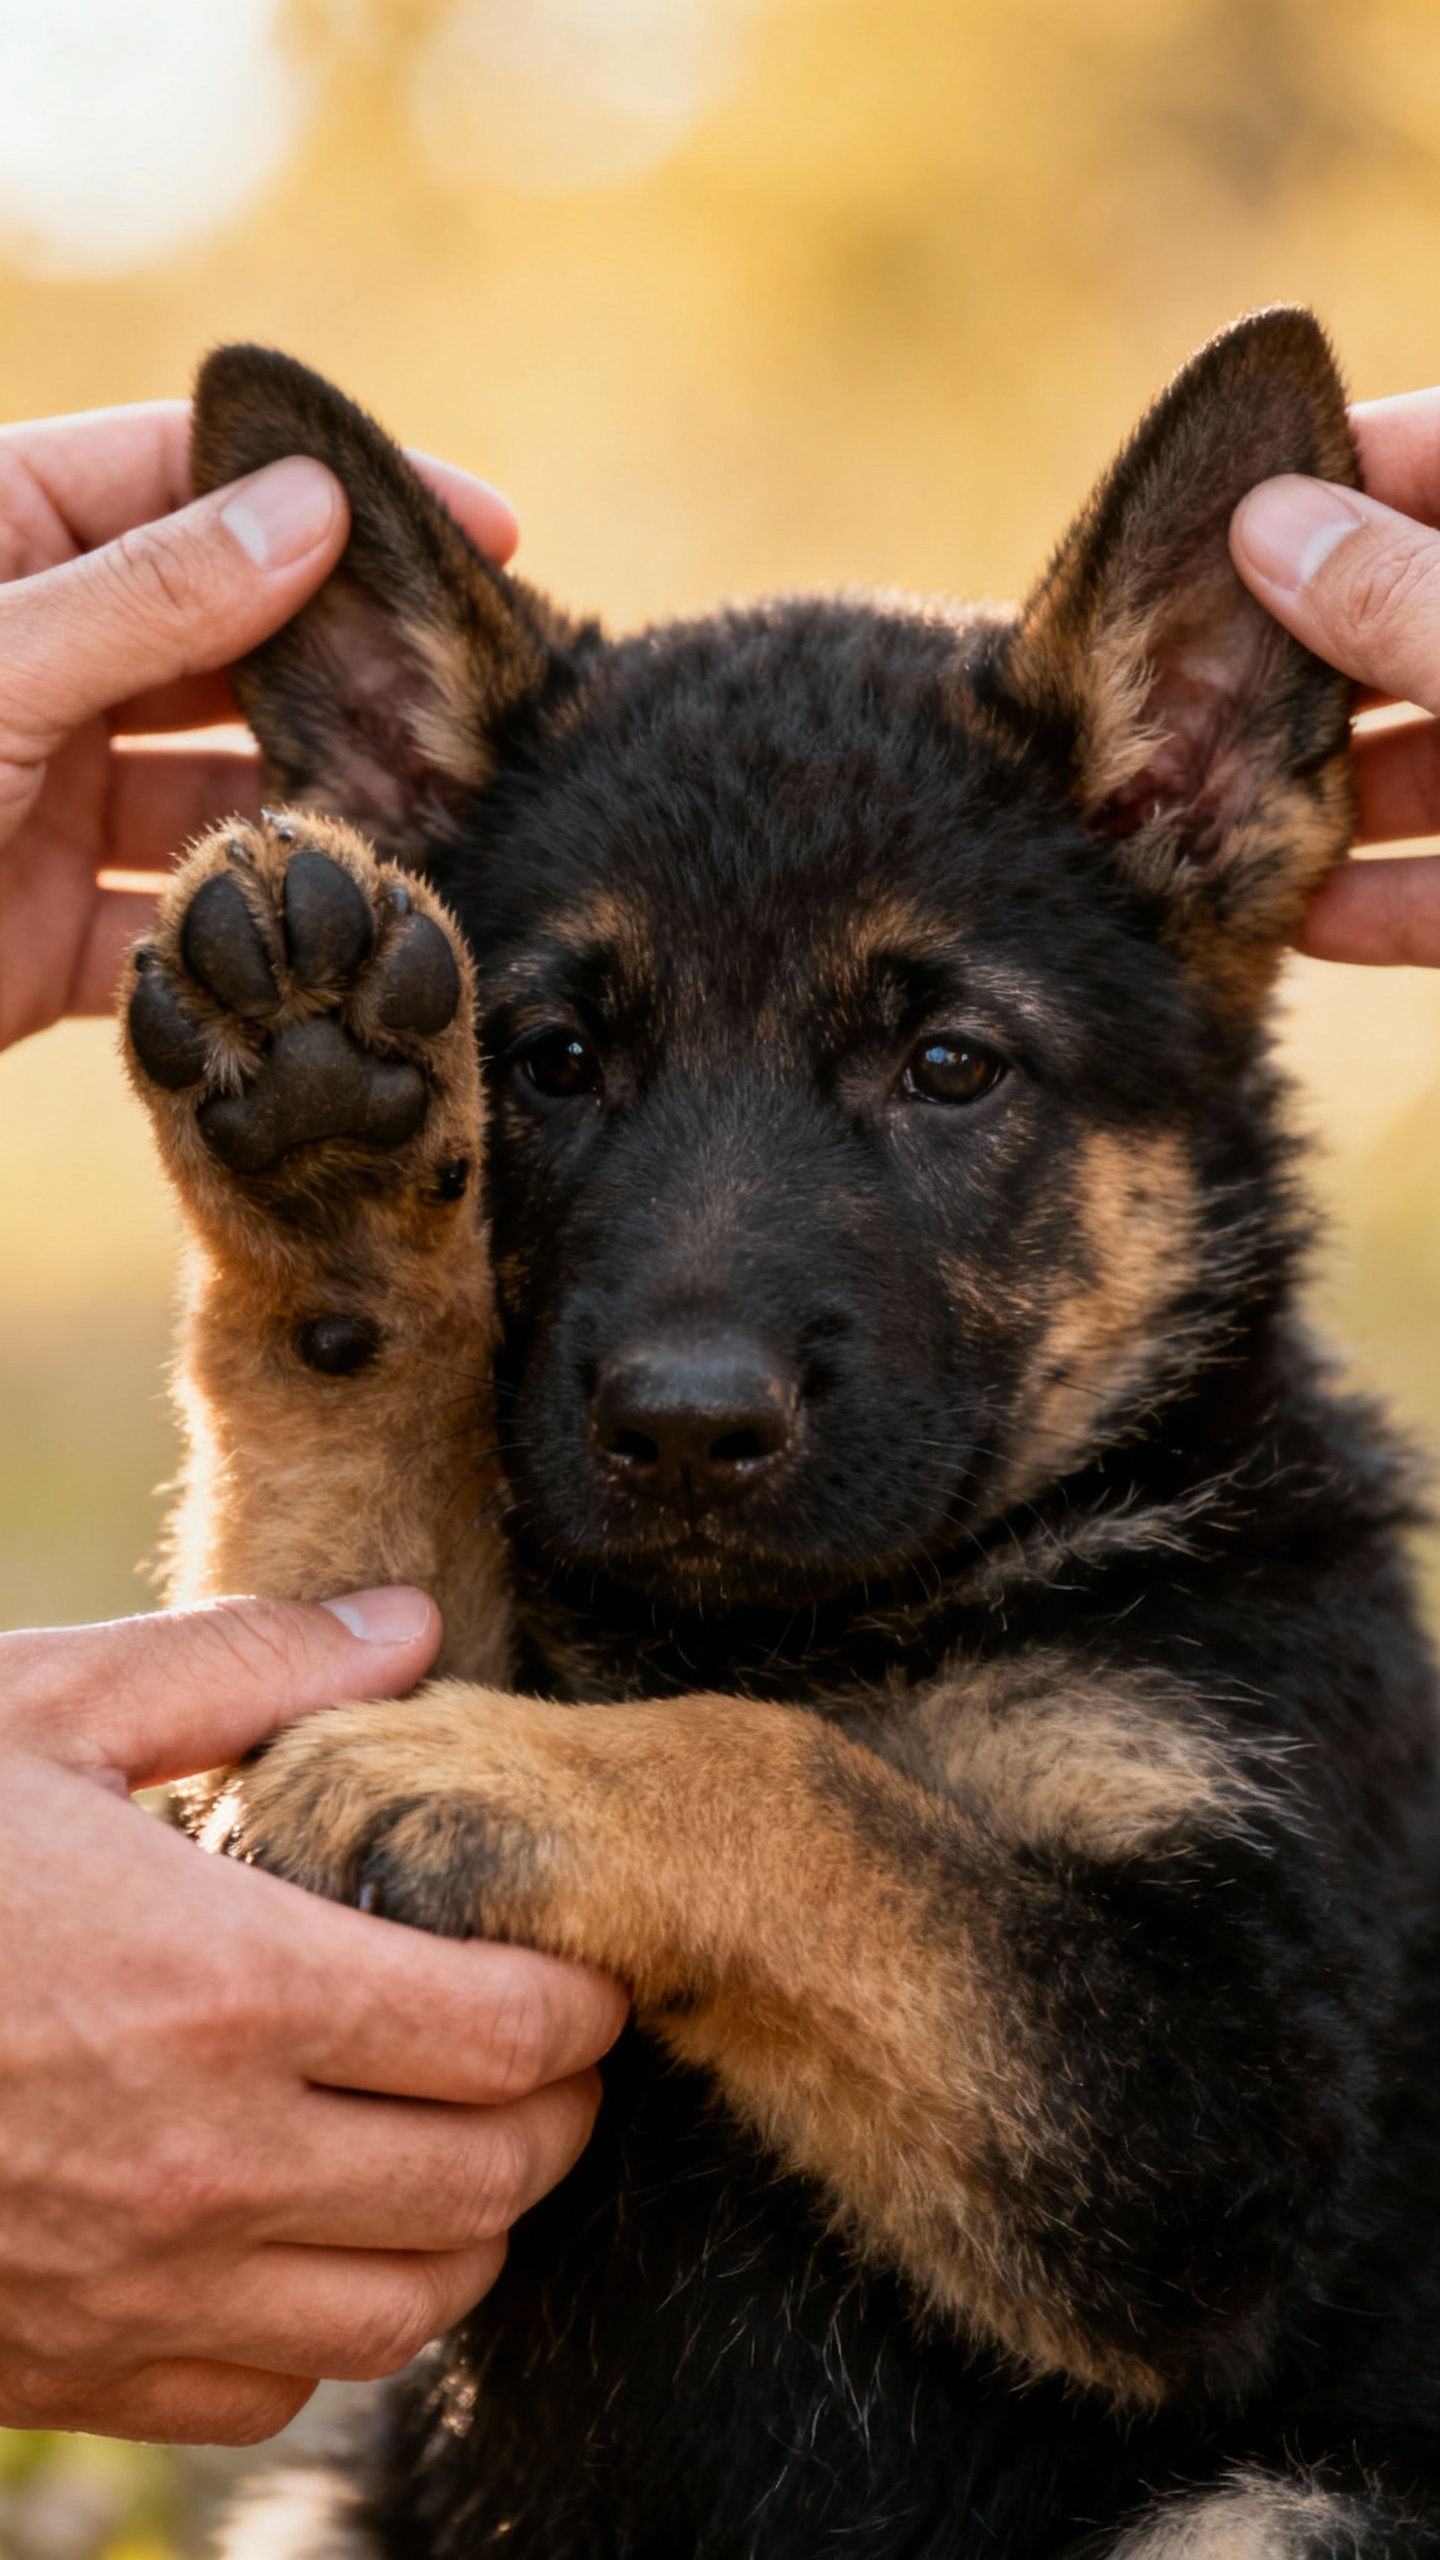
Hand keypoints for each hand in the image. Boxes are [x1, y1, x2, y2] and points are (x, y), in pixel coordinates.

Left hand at [0, 402, 516, 1049]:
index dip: (338, 498)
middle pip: (228, 643)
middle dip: (349, 676)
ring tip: (440, 837)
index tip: (487, 530)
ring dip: (316, 819)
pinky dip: (252, 937)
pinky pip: (180, 927)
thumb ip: (146, 594)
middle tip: (497, 709)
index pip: (193, 484)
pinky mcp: (44, 939)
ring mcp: (38, 800)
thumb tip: (311, 506)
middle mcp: (31, 662)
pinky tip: (341, 944)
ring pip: (220, 792)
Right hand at [0, 1592, 625, 2443]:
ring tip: (450, 2134)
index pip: (511, 2033)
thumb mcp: (40, 1712)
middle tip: (541, 2044)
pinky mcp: (69, 2359)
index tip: (577, 1961)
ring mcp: (138, 2282)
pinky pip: (274, 2384)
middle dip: (553, 2110)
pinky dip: (331, 2317)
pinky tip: (307, 2226)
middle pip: (492, 2180)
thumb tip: (410, 1628)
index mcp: (231, 1985)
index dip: (581, 1998)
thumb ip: (244, 1664)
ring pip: (408, 2305)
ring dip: (466, 2224)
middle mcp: (209, 2159)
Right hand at [1230, 389, 1439, 963]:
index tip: (1210, 519)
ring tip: (1206, 834)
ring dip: (1329, 796)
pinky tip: (1310, 926)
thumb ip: (1401, 598)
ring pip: (1439, 755)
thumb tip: (1266, 527)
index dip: (1328, 470)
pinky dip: (1396, 896)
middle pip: (1414, 617)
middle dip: (1298, 663)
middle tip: (1175, 699)